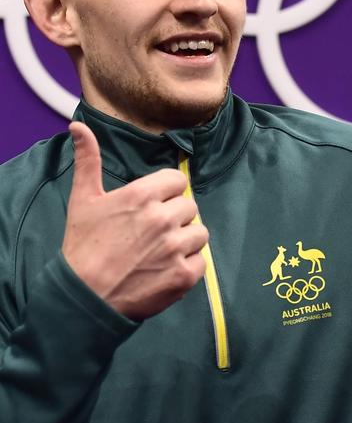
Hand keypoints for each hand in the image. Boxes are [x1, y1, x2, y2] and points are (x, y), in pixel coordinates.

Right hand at [62, 122, 207, 320]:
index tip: (151, 207)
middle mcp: (163, 218)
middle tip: (151, 234)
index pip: (177, 181)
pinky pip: (202, 261)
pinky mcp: (185, 275)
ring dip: (184, 242)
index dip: (165, 193)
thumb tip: (79, 126)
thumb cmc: (83, 246)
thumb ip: (88, 160)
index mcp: (142, 195)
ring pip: (199, 233)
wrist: (85, 296)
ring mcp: (176, 247)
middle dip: (175, 218)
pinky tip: (164, 270)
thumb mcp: (83, 200)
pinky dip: (187, 267)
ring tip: (158, 253)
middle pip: (189, 207)